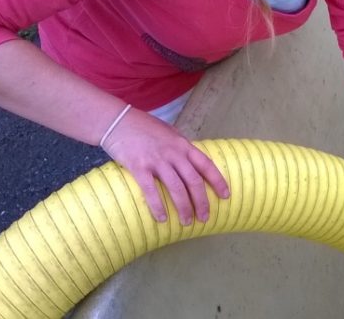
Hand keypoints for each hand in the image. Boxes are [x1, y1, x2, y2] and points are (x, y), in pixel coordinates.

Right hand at [102, 109, 229, 224]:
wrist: (118, 121)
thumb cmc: (144, 127)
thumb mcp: (169, 133)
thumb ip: (180, 148)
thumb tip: (191, 162)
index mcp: (183, 145)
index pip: (206, 164)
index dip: (218, 181)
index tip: (225, 195)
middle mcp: (174, 153)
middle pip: (194, 181)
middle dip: (201, 202)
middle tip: (204, 218)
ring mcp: (157, 160)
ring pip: (176, 188)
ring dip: (184, 207)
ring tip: (187, 222)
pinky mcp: (139, 166)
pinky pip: (151, 190)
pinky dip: (158, 206)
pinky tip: (162, 218)